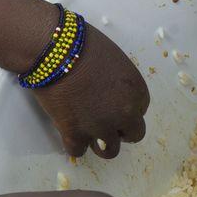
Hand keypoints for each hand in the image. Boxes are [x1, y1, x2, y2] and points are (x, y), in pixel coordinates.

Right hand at [34, 24, 148, 158]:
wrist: (55, 49)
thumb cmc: (84, 44)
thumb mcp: (116, 61)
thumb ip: (120, 82)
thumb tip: (111, 91)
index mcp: (137, 91)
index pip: (140, 112)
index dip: (126, 111)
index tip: (114, 107)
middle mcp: (124, 113)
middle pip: (133, 134)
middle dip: (120, 130)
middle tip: (104, 122)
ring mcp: (100, 126)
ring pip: (110, 151)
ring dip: (101, 144)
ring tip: (89, 135)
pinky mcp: (75, 134)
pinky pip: (79, 152)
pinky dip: (74, 145)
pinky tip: (69, 134)